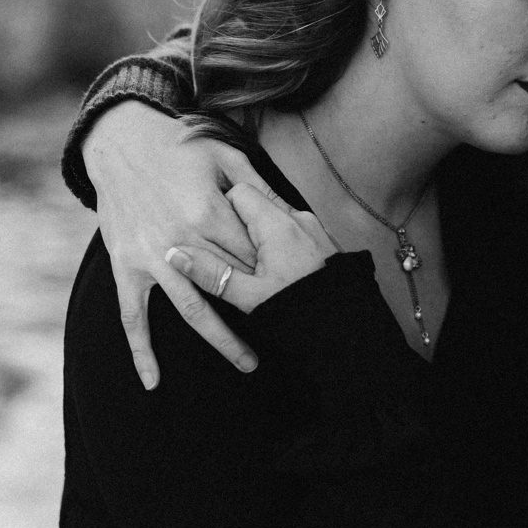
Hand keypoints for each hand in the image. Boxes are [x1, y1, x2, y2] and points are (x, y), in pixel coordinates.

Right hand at [83, 103, 266, 387]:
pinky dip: (142, 351)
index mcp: (209, 213)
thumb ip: (256, 184)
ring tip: (250, 364)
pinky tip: (154, 380)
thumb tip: (286, 207)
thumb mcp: (222, 154)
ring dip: (224, 341)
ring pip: (194, 311)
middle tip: (293, 332)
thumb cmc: (175, 147)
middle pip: (233, 284)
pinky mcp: (126, 268)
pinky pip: (133, 318)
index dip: (277, 273)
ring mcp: (152, 259)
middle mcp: (183, 241)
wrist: (118, 143)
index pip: (253, 255)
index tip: (298, 293)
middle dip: (262, 308)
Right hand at [164, 183, 338, 312]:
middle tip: (218, 241)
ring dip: (255, 230)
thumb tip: (176, 256)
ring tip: (246, 257)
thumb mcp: (252, 298)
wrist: (352, 335)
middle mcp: (297, 220)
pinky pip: (293, 228)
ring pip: (274, 215)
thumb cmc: (303, 316)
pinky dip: (276, 238)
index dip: (219, 207)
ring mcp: (313, 229)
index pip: (239, 192)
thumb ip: (213, 274)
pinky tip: (272, 260)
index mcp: (278, 226)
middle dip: (234, 218)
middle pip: (256, 201)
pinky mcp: (323, 243)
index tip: (208, 228)